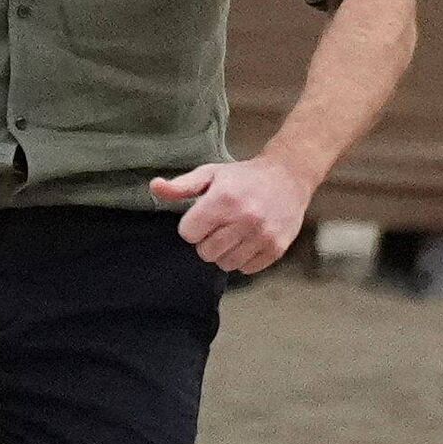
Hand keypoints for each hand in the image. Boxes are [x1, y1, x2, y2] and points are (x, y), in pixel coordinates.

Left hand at [150, 153, 311, 274]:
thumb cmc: (243, 177)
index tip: (203, 216)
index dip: (192, 226)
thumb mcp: (210, 174)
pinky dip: (244, 258)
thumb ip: (181, 186)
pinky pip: (247, 269)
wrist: (288, 177)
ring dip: (225, 252)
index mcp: (224, 199)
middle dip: (207, 240)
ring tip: (234, 233)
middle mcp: (244, 219)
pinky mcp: (276, 248)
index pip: (188, 234)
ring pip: (226, 264)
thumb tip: (154, 187)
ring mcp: (262, 235)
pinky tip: (248, 240)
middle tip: (219, 226)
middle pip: (206, 252)